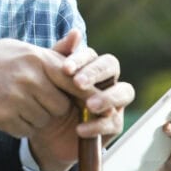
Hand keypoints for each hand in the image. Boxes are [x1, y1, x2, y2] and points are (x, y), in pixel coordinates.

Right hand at [0, 31, 133, 170]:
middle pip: (62, 106)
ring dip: (36, 118)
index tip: (88, 103)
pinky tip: (6, 113)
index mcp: (37, 58)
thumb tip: (78, 37)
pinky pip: (27, 130)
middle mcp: (30, 76)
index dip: (83, 94)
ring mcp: (17, 97)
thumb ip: (52, 52)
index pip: (75, 80)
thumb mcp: (20, 50)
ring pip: (45, 120)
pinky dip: (21, 127)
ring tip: (17, 104)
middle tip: (36, 102)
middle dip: (53, 109)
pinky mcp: (5, 116)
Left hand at [29, 32, 133, 170]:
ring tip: (89, 106)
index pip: (92, 55)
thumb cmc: (48, 102)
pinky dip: (98, 125)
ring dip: (108, 97)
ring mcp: (114, 102)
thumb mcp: (47, 80)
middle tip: (78, 83)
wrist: (45, 138)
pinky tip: (80, 129)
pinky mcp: (114, 125)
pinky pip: (114, 123)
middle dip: (96, 73)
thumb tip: (75, 32)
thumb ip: (57, 56)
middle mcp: (106, 80)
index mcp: (89, 67)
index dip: (81, 60)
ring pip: (125, 91)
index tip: (65, 69)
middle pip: (112, 66)